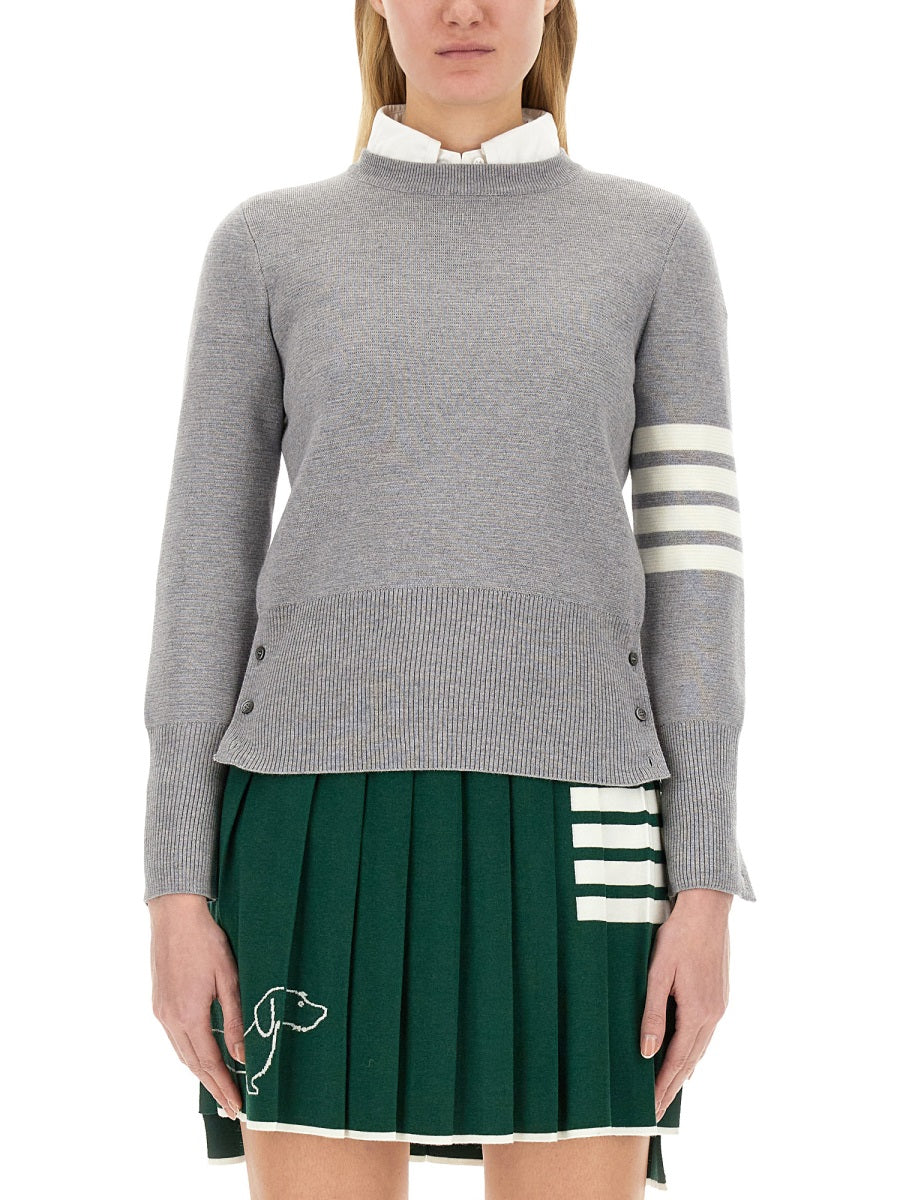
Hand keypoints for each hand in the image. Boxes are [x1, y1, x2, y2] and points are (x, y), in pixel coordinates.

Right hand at [148, 893, 245, 1119]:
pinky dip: (189, 1054)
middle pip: (193, 1064)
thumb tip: (242, 1056)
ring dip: (200, 1072)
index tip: (237, 1105)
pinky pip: (175, 1038)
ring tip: (218, 1088)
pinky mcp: (159, 1002)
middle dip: (213, 1087)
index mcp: (189, 1016)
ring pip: (182, 1053)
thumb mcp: (228, 978)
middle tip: (230, 1108)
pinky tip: (199, 1056)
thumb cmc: (206, 941)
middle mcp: (171, 1019)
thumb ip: (235, 1019)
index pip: (210, 1063)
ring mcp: (161, 1011)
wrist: (174, 916)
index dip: (224, 1086)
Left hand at [638, 888, 731, 1119]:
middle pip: (691, 1061)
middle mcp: (713, 1015)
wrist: (707, 909)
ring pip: (700, 1048)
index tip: (651, 1110)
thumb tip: (648, 1052)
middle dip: (673, 1087)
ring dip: (684, 1070)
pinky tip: (685, 1054)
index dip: (663, 1087)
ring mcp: (719, 1006)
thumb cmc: (678, 936)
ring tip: (668, 1089)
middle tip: (657, 1111)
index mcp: (698, 1012)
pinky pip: (705, 1033)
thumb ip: (652, 1014)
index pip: (677, 1061)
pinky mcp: (720, 996)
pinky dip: (693, 1049)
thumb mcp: (657, 973)